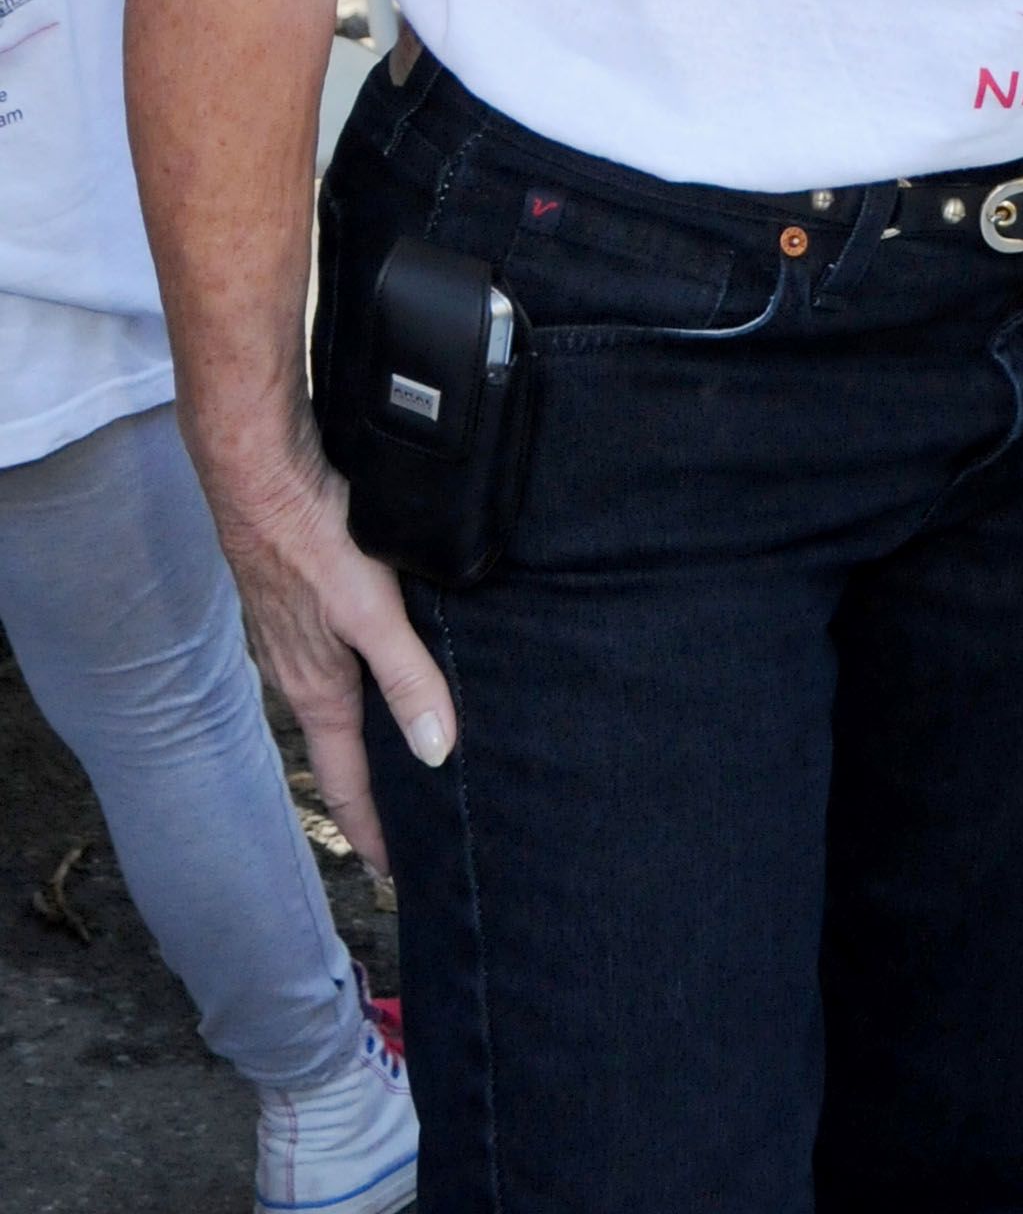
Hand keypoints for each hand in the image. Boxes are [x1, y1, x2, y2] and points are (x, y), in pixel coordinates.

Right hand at [202, 445, 454, 876]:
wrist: (261, 473)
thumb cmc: (312, 539)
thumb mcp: (373, 611)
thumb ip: (407, 678)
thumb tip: (437, 752)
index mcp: (320, 691)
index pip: (346, 783)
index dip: (371, 830)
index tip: (394, 872)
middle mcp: (303, 673)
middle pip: (342, 749)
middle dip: (374, 789)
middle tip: (412, 821)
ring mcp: (298, 638)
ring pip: (339, 702)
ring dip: (369, 732)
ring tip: (407, 749)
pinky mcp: (303, 600)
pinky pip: (337, 658)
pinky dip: (362, 679)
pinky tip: (389, 660)